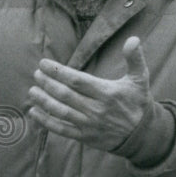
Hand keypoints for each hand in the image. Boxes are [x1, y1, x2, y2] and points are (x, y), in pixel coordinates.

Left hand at [28, 36, 153, 151]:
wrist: (143, 135)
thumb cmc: (138, 102)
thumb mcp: (140, 79)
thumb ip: (135, 58)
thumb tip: (133, 39)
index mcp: (107, 93)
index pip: (77, 80)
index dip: (58, 72)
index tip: (43, 63)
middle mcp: (96, 109)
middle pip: (65, 95)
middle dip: (47, 83)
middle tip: (36, 74)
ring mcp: (89, 125)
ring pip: (61, 111)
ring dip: (44, 101)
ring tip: (32, 91)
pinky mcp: (85, 137)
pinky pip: (61, 129)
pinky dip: (45, 122)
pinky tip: (33, 112)